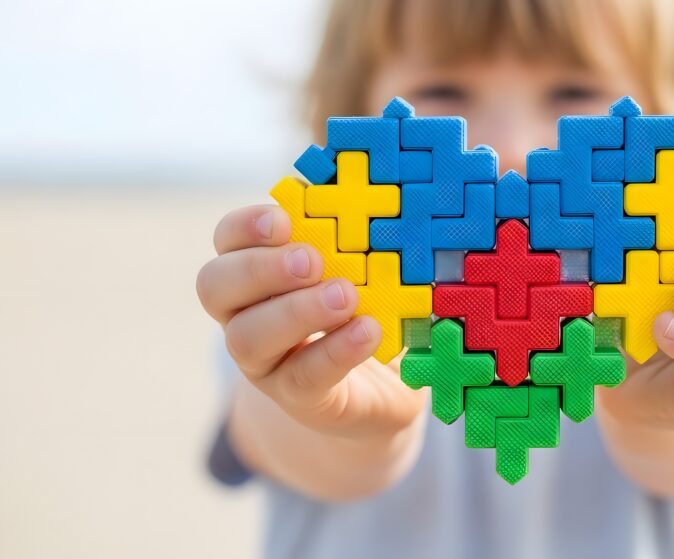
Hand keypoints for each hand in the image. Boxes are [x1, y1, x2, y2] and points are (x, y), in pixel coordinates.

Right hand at [196, 205, 425, 439]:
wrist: (381, 391)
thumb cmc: (364, 311)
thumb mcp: (361, 269)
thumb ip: (353, 235)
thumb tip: (364, 184)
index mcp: (255, 272)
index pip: (227, 240)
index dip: (246, 226)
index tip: (284, 220)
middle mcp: (244, 315)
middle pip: (215, 287)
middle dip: (261, 269)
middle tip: (311, 261)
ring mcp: (263, 362)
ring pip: (246, 338)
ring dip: (296, 312)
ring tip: (345, 296)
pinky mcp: (296, 398)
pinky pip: (301, 376)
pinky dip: (335, 351)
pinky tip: (367, 331)